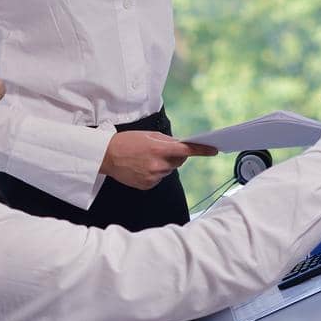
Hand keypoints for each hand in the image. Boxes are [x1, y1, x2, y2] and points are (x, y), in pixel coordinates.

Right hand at [99, 131, 217, 189]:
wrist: (106, 156)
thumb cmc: (126, 142)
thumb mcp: (148, 135)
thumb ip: (167, 141)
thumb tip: (182, 145)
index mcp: (159, 149)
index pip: (186, 150)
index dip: (202, 150)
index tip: (214, 150)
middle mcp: (158, 165)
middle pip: (179, 161)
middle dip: (174, 156)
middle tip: (159, 150)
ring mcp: (153, 177)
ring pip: (169, 170)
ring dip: (164, 164)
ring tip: (146, 158)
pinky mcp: (148, 185)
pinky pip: (159, 179)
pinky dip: (155, 173)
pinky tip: (142, 167)